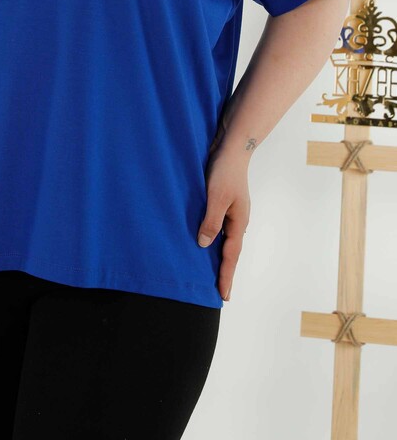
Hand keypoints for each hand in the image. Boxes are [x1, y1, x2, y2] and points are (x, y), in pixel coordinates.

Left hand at [197, 139, 250, 301]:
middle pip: (230, 250)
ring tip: (210, 273)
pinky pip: (217, 225)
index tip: (224, 296)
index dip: (226, 275)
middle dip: (225, 271)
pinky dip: (212, 237)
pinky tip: (204, 240)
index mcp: (239, 222)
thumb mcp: (216, 197)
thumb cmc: (225, 170)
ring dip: (218, 255)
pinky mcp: (222, 201)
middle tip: (220, 292)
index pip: (231, 255)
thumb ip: (211, 221)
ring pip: (223, 239)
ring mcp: (231, 211)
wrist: (232, 146)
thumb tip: (204, 245)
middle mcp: (236, 219)